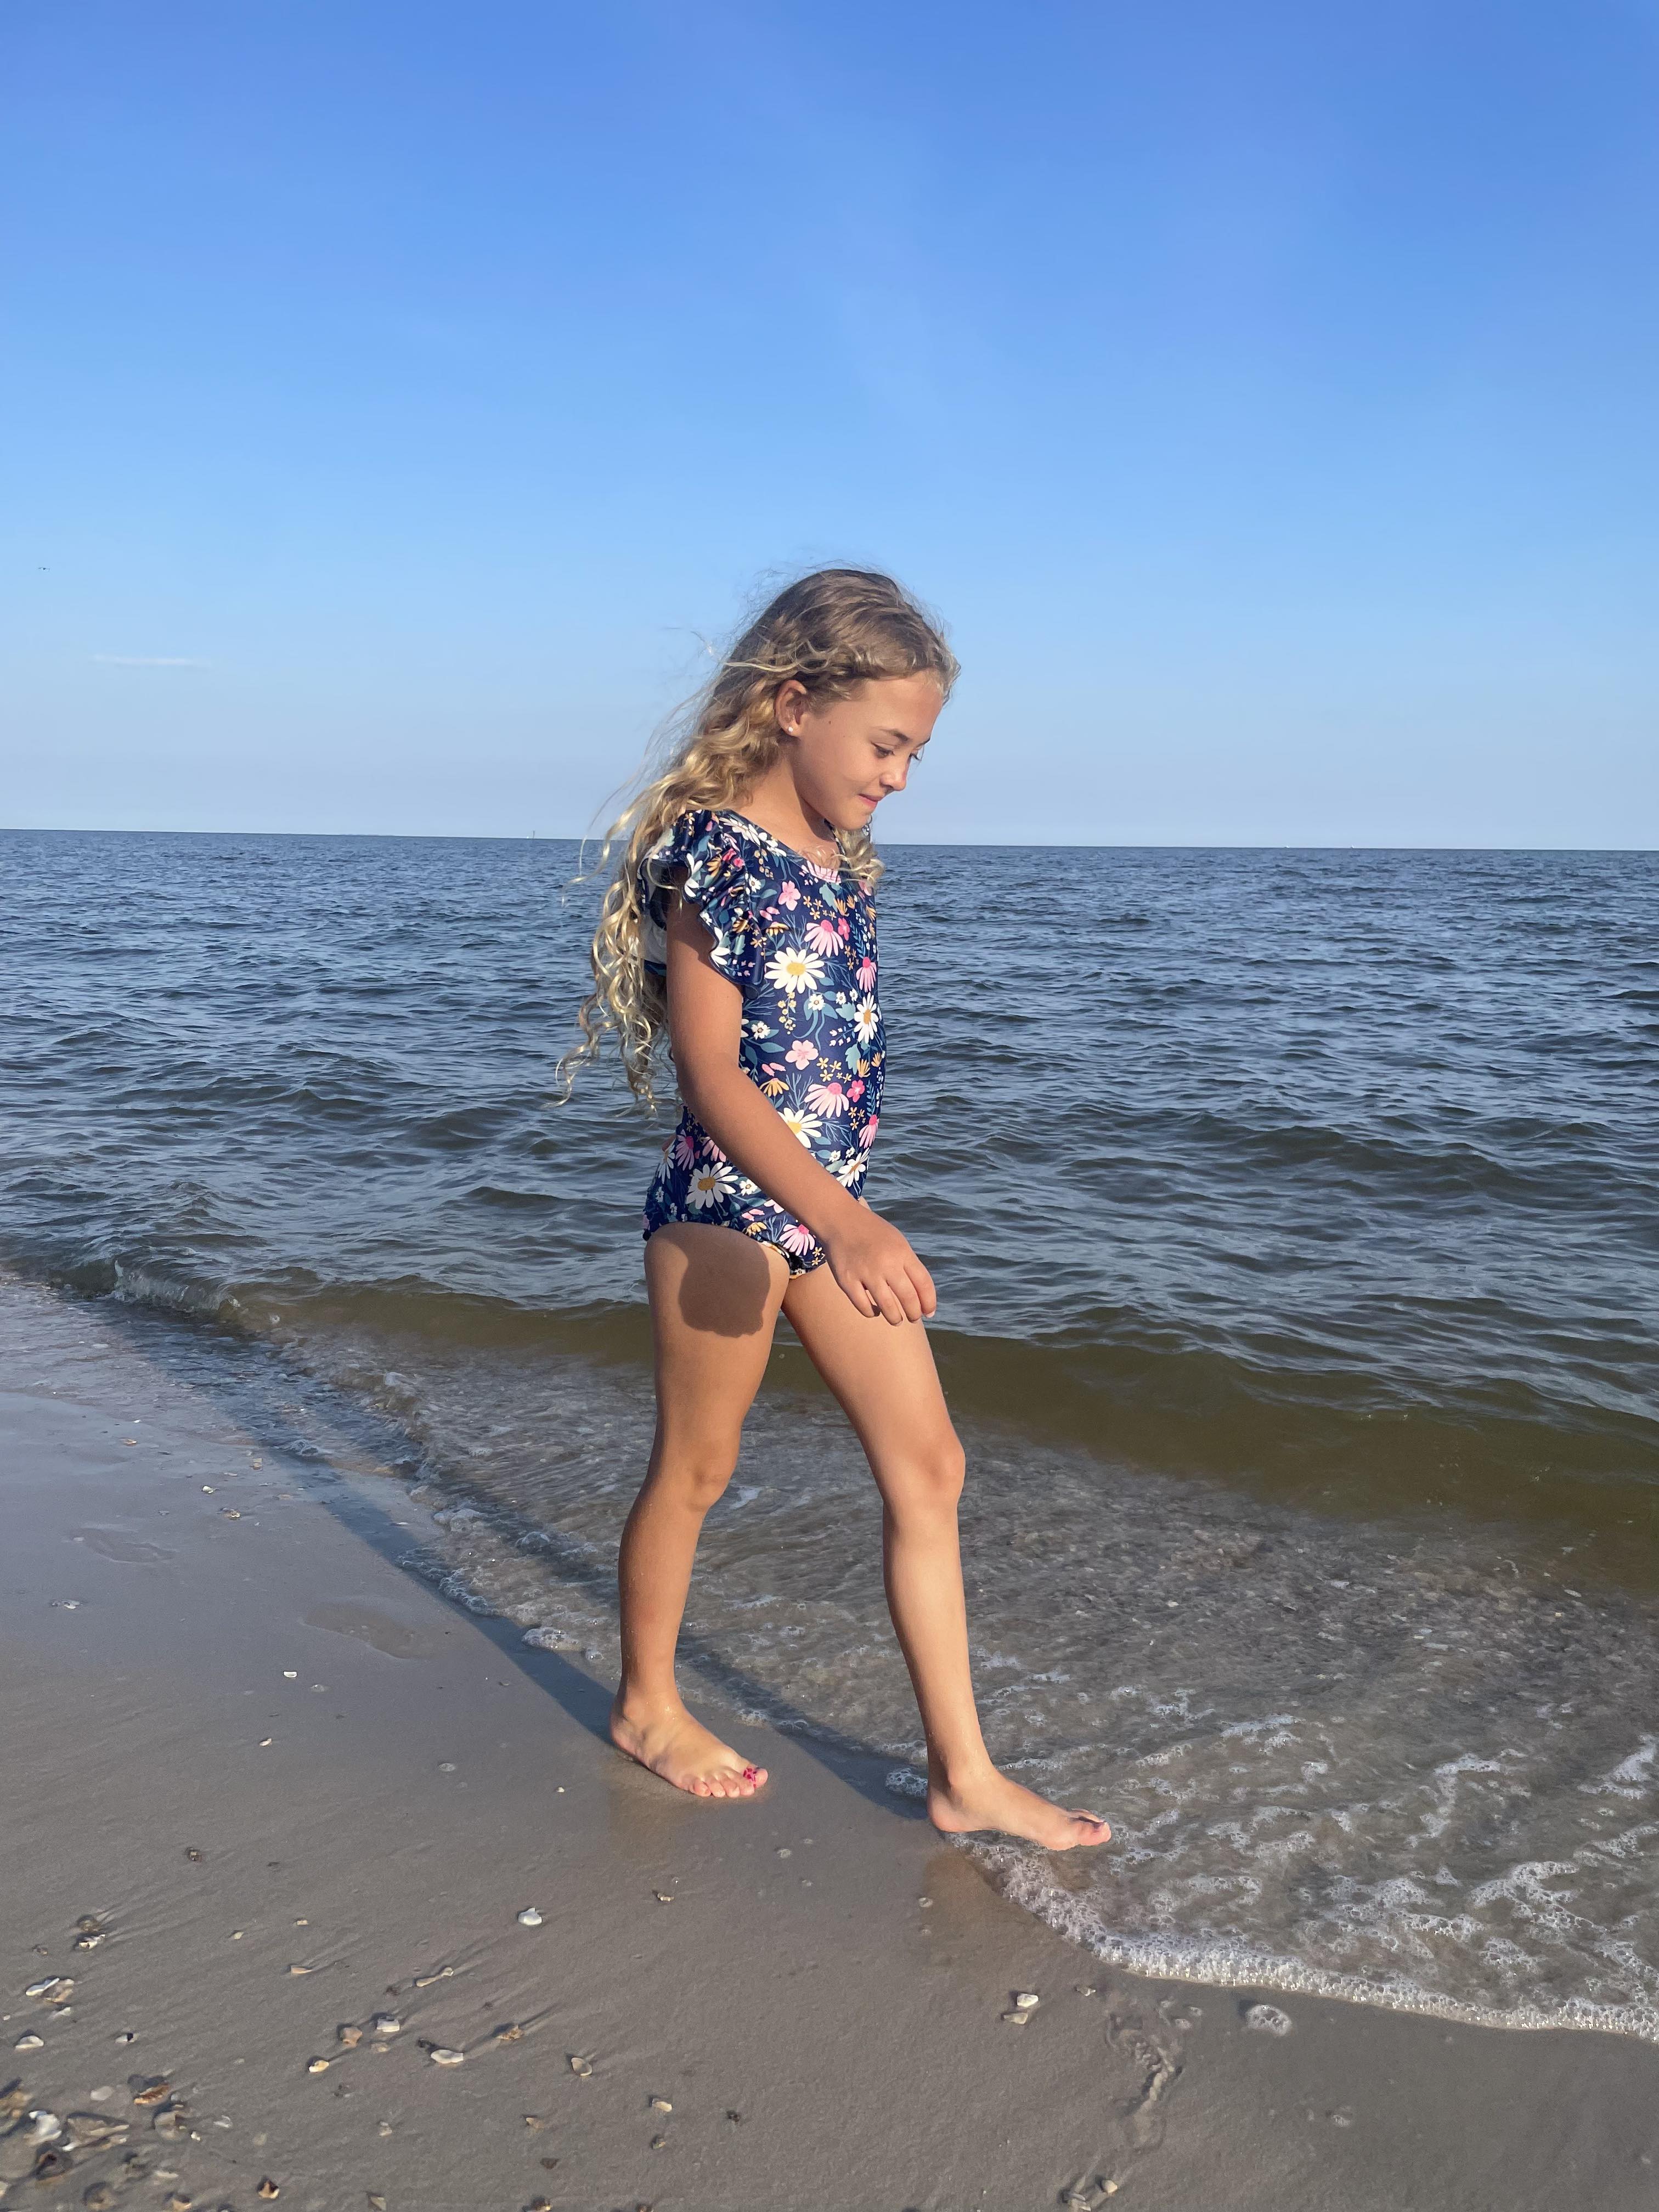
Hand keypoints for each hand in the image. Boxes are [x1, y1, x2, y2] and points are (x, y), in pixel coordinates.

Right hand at [822, 1207, 936, 1324]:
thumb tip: (920, 1296)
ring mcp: (865, 1272)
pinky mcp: (847, 1280)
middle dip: (914, 1314)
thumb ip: (909, 1265)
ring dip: (895, 1318)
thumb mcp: (898, 1242)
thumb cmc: (873, 1234)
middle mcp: (886, 1263)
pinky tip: (875, 1310)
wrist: (841, 1220)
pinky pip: (864, 1307)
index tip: (929, 1312)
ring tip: (896, 1320)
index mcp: (902, 1252)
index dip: (929, 1302)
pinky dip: (872, 1313)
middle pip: (908, 1298)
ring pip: (888, 1307)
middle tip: (913, 1318)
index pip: (924, 1283)